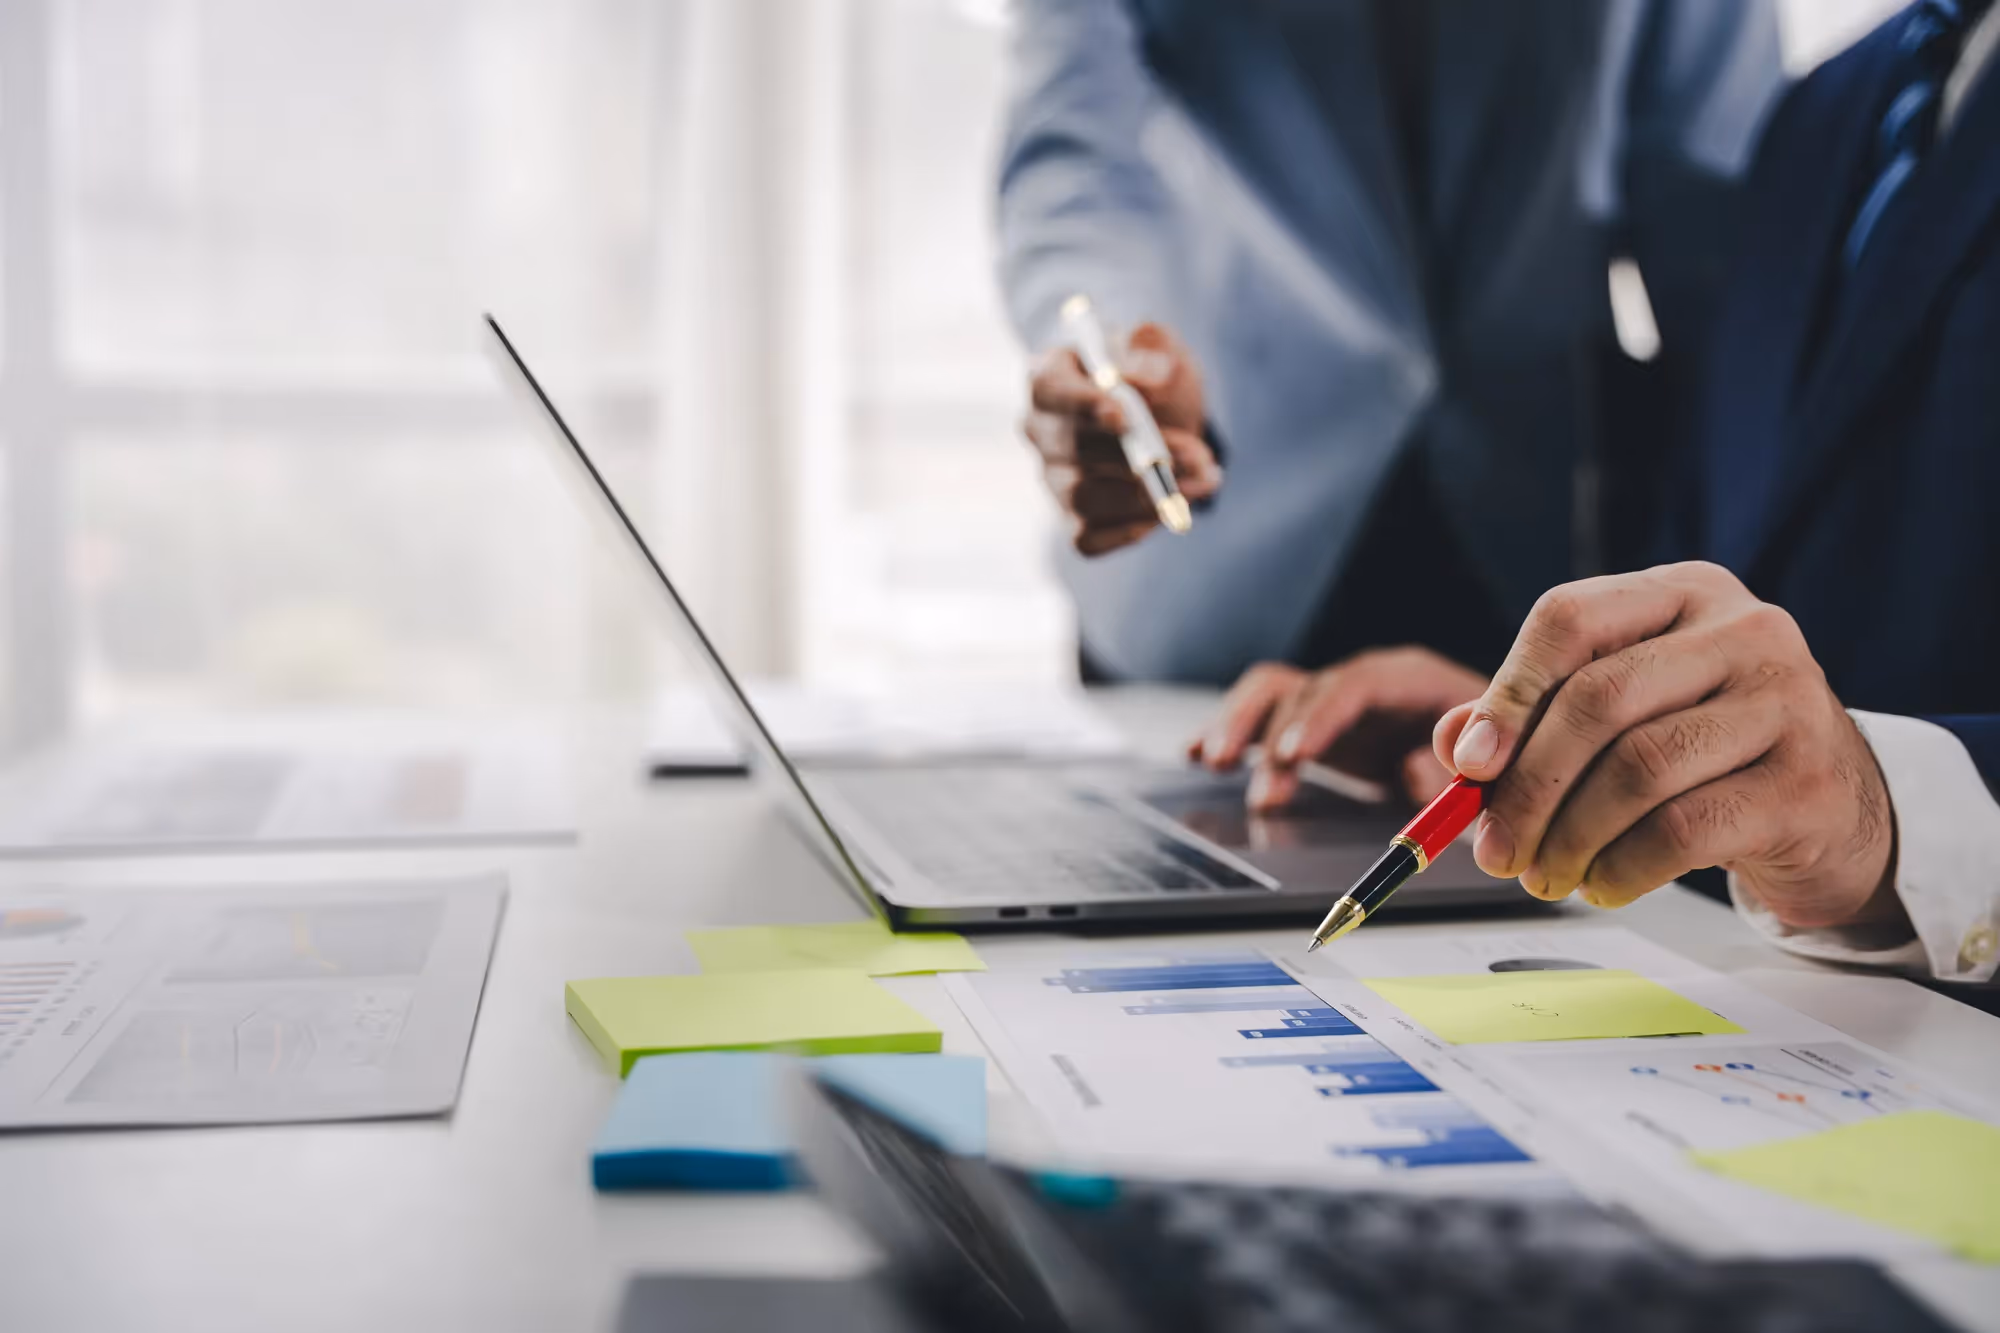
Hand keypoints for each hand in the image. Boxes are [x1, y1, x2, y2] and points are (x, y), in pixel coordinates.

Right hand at [1023, 321, 1221, 555]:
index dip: (1083, 405)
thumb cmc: (1152, 376)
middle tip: (1194, 455)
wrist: (1165, 420)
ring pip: (1083, 498)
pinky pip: (1089, 538)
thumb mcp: (1161, 349)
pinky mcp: (1071, 520)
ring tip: (1204, 480)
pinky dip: (1132, 529)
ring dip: (1146, 496)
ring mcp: (1052, 479)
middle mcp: (1040, 431)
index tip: (1123, 416)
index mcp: (1048, 377)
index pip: (1051, 390)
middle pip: (1071, 449)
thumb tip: (1152, 375)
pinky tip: (1168, 510)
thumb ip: (1154, 348)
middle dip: (1136, 454)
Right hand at [1191, 648, 1489, 811]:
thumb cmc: (1498, 761)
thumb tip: (1415, 776)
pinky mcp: (1313, 727)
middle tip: (1239, 772)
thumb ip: (1460, 774)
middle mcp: (1365, 684)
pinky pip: (1262, 718)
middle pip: (1303, 688)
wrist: (1495, 754)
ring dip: (1237, 725)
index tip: (1292, 755)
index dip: (1319, 717)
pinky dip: (1229, 731)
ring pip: (1272, 695)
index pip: (1356, 684)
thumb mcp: (1492, 770)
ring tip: (1210, 761)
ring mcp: (1335, 704)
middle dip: (1265, 728)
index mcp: (1412, 681)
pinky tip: (1196, 753)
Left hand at [1432, 562, 1902, 929]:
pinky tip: (1602, 885)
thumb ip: (1533, 720)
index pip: (1571, 618)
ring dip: (1570, 837)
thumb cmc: (1707, 752)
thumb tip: (1457, 748)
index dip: (1508, 694)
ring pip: (1637, 770)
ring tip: (1545, 875)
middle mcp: (1745, 630)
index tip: (1470, 766)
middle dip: (1529, 787)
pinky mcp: (1804, 783)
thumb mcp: (1623, 716)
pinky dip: (1622, 867)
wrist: (1835, 807)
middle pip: (1599, 700)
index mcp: (1685, 592)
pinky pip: (1682, 831)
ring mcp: (1785, 702)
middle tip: (1494, 850)